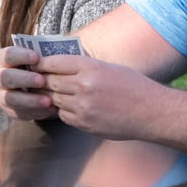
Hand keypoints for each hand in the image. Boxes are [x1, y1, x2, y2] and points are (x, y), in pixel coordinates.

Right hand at [0, 44, 55, 119]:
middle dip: (24, 79)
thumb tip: (66, 47)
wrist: (26, 84)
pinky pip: (20, 113)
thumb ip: (45, 52)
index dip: (21, 56)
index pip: (8, 55)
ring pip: (11, 99)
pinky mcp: (9, 110)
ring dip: (30, 99)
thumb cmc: (35, 66)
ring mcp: (0, 95)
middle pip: (6, 78)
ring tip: (48, 100)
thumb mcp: (37, 57)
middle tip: (42, 80)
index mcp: (1, 59)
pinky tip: (50, 109)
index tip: (37, 57)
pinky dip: (36, 112)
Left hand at [26, 53, 159, 137]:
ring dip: (51, 96)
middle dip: (42, 80)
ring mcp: (83, 107)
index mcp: (90, 67)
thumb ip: (85, 67)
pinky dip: (62, 110)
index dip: (41, 63)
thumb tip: (62, 66)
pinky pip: (63, 115)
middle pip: (50, 82)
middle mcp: (84, 86)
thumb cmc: (134, 86)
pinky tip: (67, 106)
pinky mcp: (85, 124)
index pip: (54, 62)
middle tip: (35, 79)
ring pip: (54, 100)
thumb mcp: (109, 68)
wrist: (151, 112)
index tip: (35, 63)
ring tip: (49, 93)